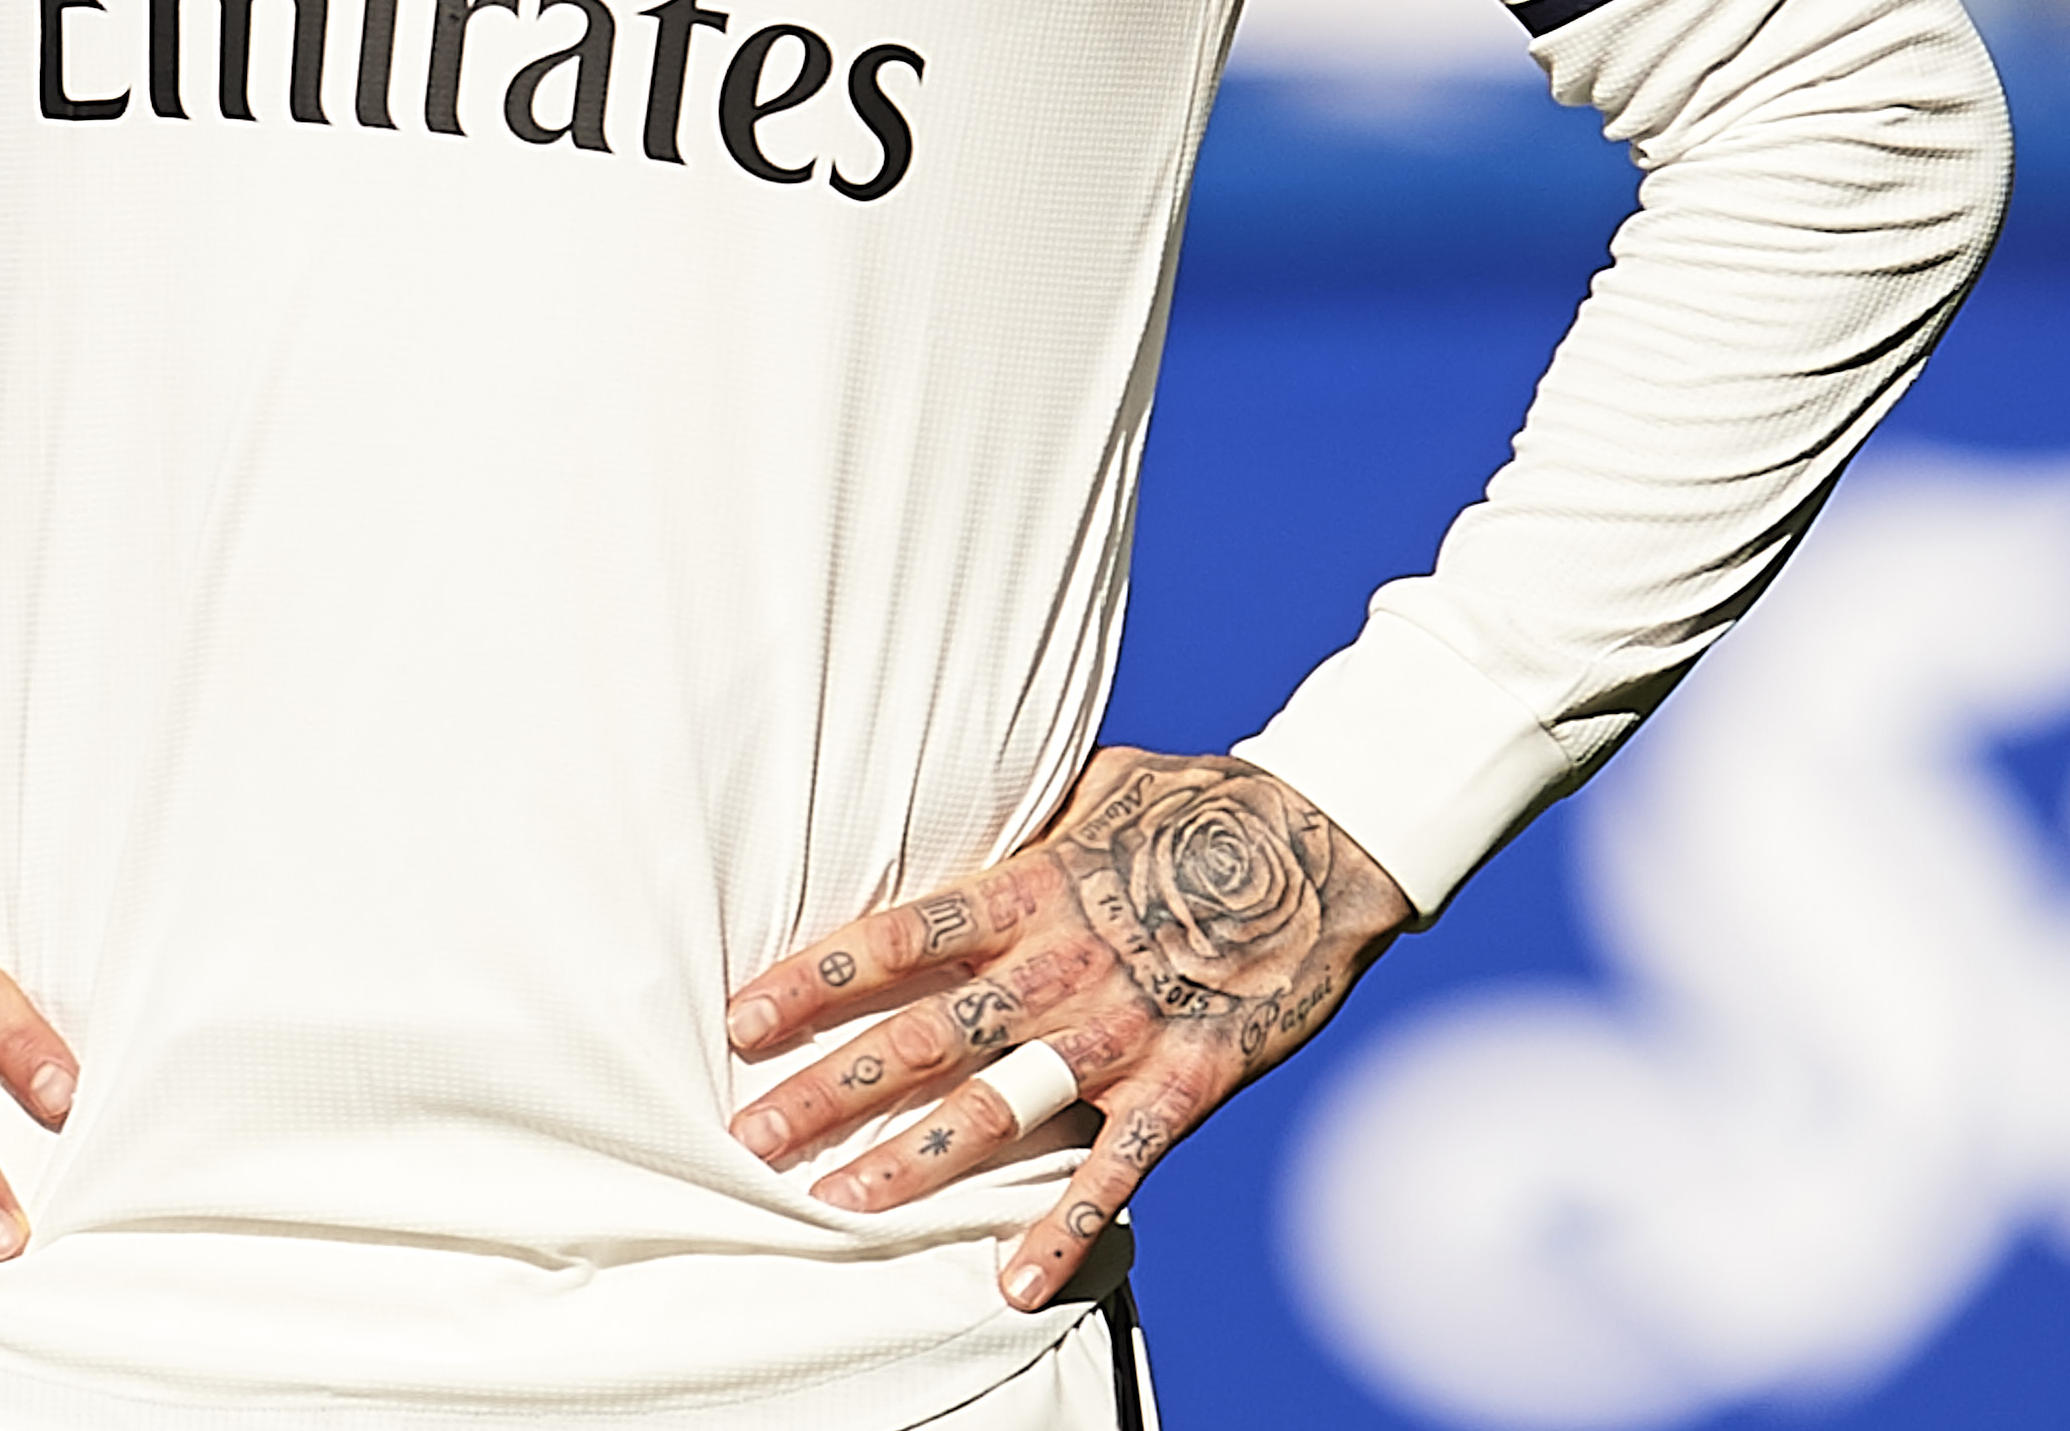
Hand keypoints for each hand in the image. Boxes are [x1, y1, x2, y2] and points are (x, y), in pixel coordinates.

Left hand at [721, 749, 1410, 1311]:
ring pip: (998, 1108)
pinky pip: (1117, 1169)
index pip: (897, 939)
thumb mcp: (1091, 788)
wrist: (1327, 840)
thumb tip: (943, 808)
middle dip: (831, 1087)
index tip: (743, 1018)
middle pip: (923, 1034)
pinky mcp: (1185, 1085)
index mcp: (1030, 887)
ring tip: (836, 1203)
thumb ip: (1018, 828)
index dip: (815, 980)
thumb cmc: (1196, 802)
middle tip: (753, 1132)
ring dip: (914, 1161)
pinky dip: (1064, 1228)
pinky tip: (1011, 1282)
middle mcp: (1061, 965)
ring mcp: (1122, 1032)